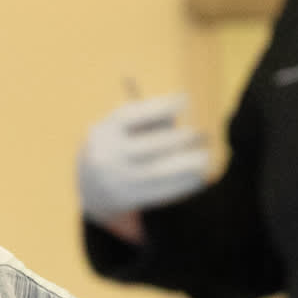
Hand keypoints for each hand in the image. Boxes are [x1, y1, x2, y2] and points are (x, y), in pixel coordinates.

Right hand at [80, 92, 212, 220]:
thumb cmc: (119, 145)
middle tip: (201, 134)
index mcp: (105, 130)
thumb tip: (177, 111)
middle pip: (149, 145)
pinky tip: (198, 178)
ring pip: (157, 171)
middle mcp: (107, 154)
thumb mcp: (125, 128)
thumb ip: (149, 119)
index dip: (159, 106)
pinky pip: (158, 192)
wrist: (91, 185)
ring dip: (186, 164)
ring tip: (205, 158)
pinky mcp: (125, 198)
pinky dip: (181, 184)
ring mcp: (115, 179)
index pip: (132, 115)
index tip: (185, 99)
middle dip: (178, 139)